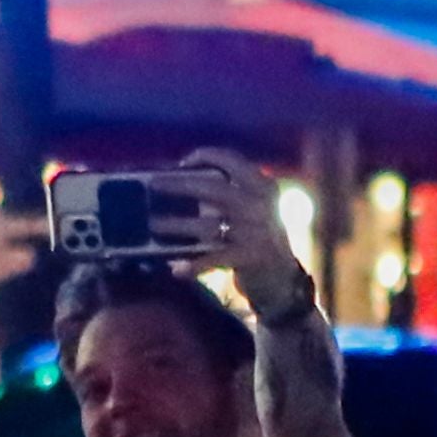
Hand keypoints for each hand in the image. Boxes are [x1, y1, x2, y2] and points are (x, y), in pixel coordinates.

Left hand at [142, 148, 317, 327]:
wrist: (284, 279)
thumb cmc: (258, 237)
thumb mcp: (253, 209)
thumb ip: (227, 194)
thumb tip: (181, 181)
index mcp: (263, 187)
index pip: (233, 161)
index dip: (205, 157)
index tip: (181, 163)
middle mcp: (260, 205)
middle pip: (214, 189)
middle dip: (180, 185)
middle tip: (154, 186)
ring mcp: (256, 232)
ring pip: (207, 226)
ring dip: (176, 226)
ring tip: (153, 225)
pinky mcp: (249, 258)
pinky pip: (214, 259)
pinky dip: (194, 266)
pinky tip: (178, 270)